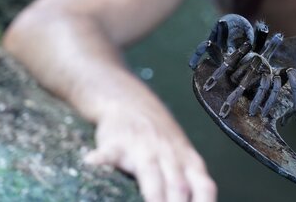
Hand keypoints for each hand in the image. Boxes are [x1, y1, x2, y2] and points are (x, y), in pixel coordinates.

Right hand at [84, 103, 216, 201]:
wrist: (131, 102)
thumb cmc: (162, 141)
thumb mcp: (183, 159)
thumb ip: (190, 185)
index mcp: (189, 162)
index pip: (204, 187)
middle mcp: (170, 155)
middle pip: (178, 186)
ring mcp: (143, 147)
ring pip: (150, 173)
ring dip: (153, 196)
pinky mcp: (116, 143)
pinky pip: (109, 153)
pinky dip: (102, 161)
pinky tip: (92, 165)